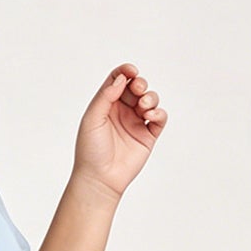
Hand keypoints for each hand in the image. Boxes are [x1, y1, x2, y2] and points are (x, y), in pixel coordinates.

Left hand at [72, 63, 165, 200]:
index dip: (126, 71)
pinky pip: (159, 119)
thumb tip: (122, 78)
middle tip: (138, 89)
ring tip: (144, 106)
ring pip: (150, 100)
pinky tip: (152, 115)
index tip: (132, 71)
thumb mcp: (92, 118)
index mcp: (106, 105)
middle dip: (140, 84)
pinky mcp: (147, 136)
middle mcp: (122, 112)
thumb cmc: (90, 150)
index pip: (118, 80)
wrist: (99, 179)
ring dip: (150, 97)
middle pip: (136, 87)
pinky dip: (159, 112)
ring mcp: (135, 123)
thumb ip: (105, 96)